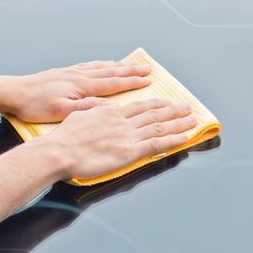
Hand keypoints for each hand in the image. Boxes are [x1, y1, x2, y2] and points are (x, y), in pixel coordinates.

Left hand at [0, 60, 152, 122]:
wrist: (12, 92)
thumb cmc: (34, 106)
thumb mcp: (62, 112)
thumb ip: (86, 109)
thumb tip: (109, 107)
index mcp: (82, 87)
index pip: (113, 83)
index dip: (132, 82)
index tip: (147, 80)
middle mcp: (79, 76)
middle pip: (111, 71)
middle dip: (130, 70)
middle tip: (146, 68)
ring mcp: (71, 72)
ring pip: (101, 67)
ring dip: (118, 65)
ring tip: (131, 64)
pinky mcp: (63, 72)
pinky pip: (88, 66)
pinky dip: (101, 64)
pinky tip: (104, 63)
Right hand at [36, 98, 195, 179]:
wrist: (59, 151)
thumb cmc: (64, 138)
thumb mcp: (79, 115)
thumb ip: (95, 112)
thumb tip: (105, 109)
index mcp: (110, 113)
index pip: (138, 107)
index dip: (155, 104)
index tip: (166, 101)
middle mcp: (122, 122)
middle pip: (153, 114)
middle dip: (173, 110)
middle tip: (187, 107)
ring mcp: (127, 136)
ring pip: (159, 127)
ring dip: (178, 123)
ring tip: (192, 119)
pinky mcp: (129, 151)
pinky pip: (156, 144)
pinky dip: (173, 140)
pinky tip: (184, 137)